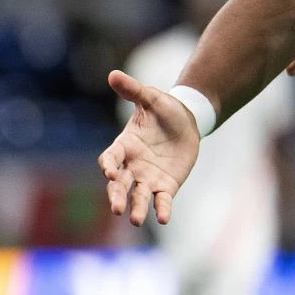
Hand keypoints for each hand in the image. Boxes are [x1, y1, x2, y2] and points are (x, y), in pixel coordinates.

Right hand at [98, 70, 200, 226]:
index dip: (108, 165)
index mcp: (124, 146)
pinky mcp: (166, 185)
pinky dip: (161, 209)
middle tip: (116, 208)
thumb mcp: (151, 98)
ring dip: (135, 208)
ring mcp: (147, 178)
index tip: (109, 171)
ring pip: (137, 196)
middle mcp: (131, 166)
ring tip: (135, 220)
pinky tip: (163, 218)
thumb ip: (133, 90)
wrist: (187, 121)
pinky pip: (162, 200)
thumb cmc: (164, 109)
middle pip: (119, 185)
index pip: (110, 158)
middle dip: (116, 196)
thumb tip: (113, 74)